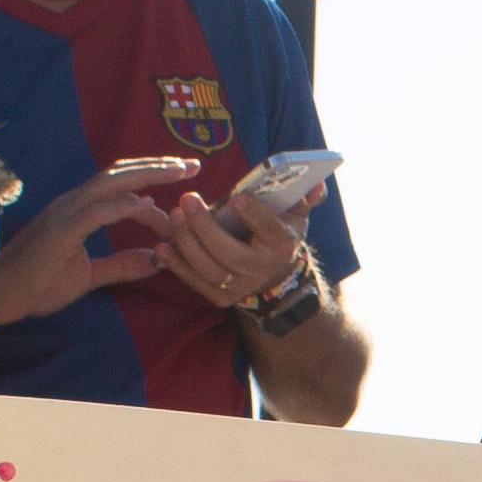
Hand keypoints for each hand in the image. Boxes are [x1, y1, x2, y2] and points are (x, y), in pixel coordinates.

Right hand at [0, 156, 202, 324]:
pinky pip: (93, 213)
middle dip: (158, 166)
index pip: (120, 186)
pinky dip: (120, 206)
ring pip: (109, 184)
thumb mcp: (89, 275)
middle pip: (119, 174)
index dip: (154, 183)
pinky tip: (145, 204)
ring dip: (146, 176)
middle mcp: (72, 204)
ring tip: (178, 173)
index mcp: (78, 210)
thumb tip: (155, 262)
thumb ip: (121, 265)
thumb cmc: (38, 284)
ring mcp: (64, 215)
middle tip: (192, 164)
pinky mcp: (59, 234)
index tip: (184, 189)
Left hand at [149, 181, 306, 315]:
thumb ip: (303, 198)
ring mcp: (240, 287)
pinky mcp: (220, 297)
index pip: (270, 232)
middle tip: (187, 200)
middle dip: (205, 227)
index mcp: (282, 246)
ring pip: (209, 269)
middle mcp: (261, 270)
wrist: (273, 276)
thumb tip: (318, 183)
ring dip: (187, 243)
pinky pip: (194, 282)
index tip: (236, 198)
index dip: (254, 216)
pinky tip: (163, 245)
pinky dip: (177, 264)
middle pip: (230, 253)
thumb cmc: (277, 234)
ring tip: (175, 216)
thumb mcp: (294, 216)